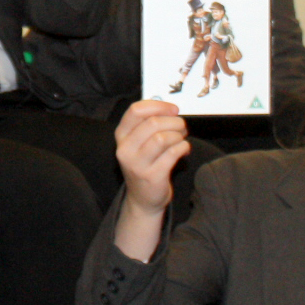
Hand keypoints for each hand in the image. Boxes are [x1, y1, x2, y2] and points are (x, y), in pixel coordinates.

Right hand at [115, 99, 187, 215]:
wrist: (142, 198)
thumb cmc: (145, 164)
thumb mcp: (138, 143)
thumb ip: (148, 124)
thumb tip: (170, 109)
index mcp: (121, 135)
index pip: (136, 110)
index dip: (158, 106)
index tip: (173, 109)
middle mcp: (125, 149)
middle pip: (152, 123)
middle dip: (173, 121)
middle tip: (182, 126)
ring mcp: (137, 164)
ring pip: (162, 138)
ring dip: (178, 135)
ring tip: (181, 139)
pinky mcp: (151, 176)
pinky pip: (172, 154)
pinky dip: (183, 148)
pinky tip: (184, 149)